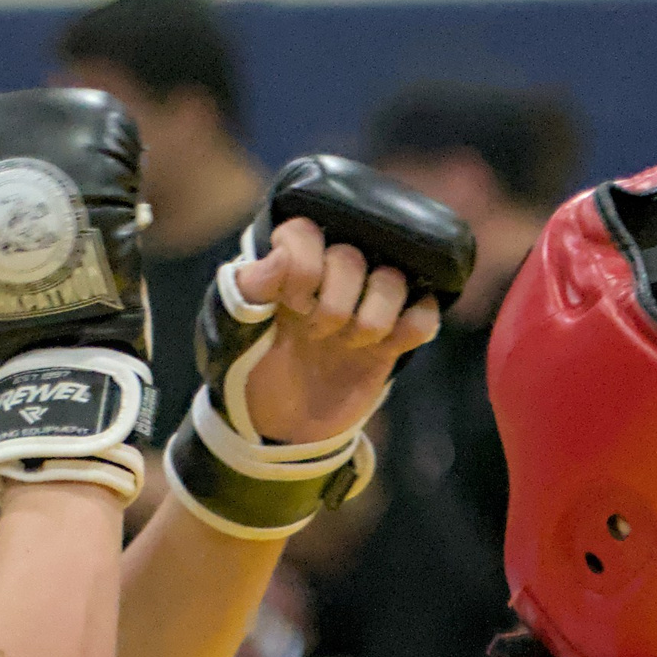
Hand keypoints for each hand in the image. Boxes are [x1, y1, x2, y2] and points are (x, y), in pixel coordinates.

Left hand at [230, 216, 441, 444]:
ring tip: (350, 343)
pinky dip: (413, 327)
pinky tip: (385, 346)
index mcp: (291, 265)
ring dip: (371, 318)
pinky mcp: (393, 337)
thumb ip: (247, 289)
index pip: (305, 232)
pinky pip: (424, 316)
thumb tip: (282, 257)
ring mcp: (366, 304)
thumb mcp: (232, 333)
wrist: (279, 425)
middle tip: (316, 332)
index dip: (303, 267)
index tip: (291, 303)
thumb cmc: (250, 368)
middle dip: (333, 302)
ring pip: (394, 280)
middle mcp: (331, 275)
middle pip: (352, 257)